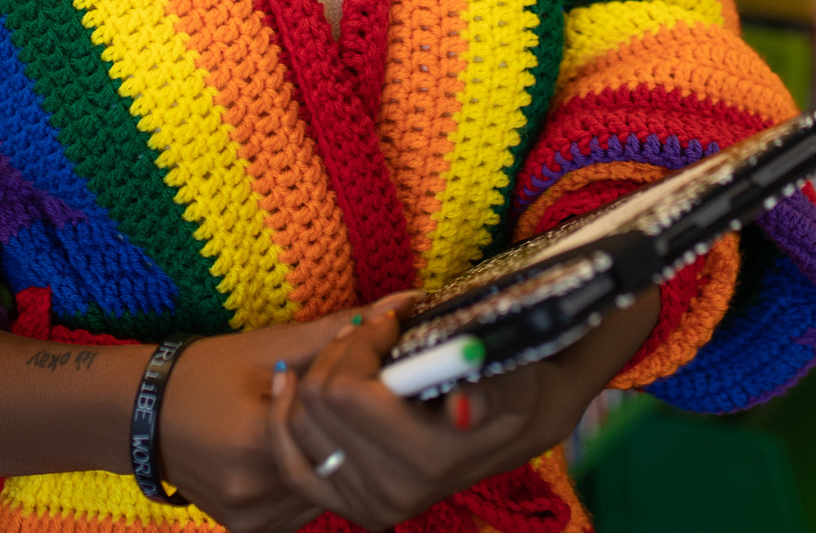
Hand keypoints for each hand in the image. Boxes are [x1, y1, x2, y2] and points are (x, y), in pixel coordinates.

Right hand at [154, 306, 392, 532]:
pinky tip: (305, 453)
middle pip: (330, 460)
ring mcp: (248, 515)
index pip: (335, 423)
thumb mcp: (267, 347)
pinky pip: (300, 509)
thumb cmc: (203, 372)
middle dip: (349, 431)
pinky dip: (310, 482)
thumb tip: (399, 305)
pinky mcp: (247, 528)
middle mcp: (250, 488)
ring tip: (334, 426)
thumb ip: (335, 333)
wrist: (143, 413)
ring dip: (333, 461)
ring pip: (322, 490)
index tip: (371, 377)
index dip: (356, 397)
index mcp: (254, 439)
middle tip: (359, 402)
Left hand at [267, 288, 660, 529]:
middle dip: (346, 345)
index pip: (350, 395)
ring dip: (320, 371)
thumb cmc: (528, 371)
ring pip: (300, 418)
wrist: (530, 419)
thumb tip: (461, 402)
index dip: (364, 343)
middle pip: (319, 396)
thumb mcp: (528, 363)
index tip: (398, 313)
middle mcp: (404, 490)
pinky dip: (285, 416)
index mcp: (440, 454)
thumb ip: (499, 377)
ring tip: (361, 347)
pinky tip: (297, 381)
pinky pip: (289, 459)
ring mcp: (375, 502)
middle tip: (383, 321)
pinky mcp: (351, 503)